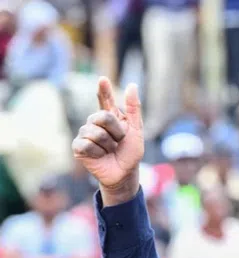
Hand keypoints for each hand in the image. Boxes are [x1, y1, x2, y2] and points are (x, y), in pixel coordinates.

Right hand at [72, 77, 143, 203]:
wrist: (124, 173)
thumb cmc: (130, 153)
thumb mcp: (136, 131)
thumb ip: (133, 109)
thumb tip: (132, 85)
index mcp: (110, 118)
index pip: (105, 100)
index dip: (104, 90)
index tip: (103, 79)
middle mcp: (95, 123)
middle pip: (102, 117)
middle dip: (116, 131)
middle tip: (118, 142)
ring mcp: (85, 134)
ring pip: (95, 133)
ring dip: (108, 145)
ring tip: (110, 150)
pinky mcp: (78, 147)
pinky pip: (87, 145)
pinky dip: (98, 153)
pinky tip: (99, 156)